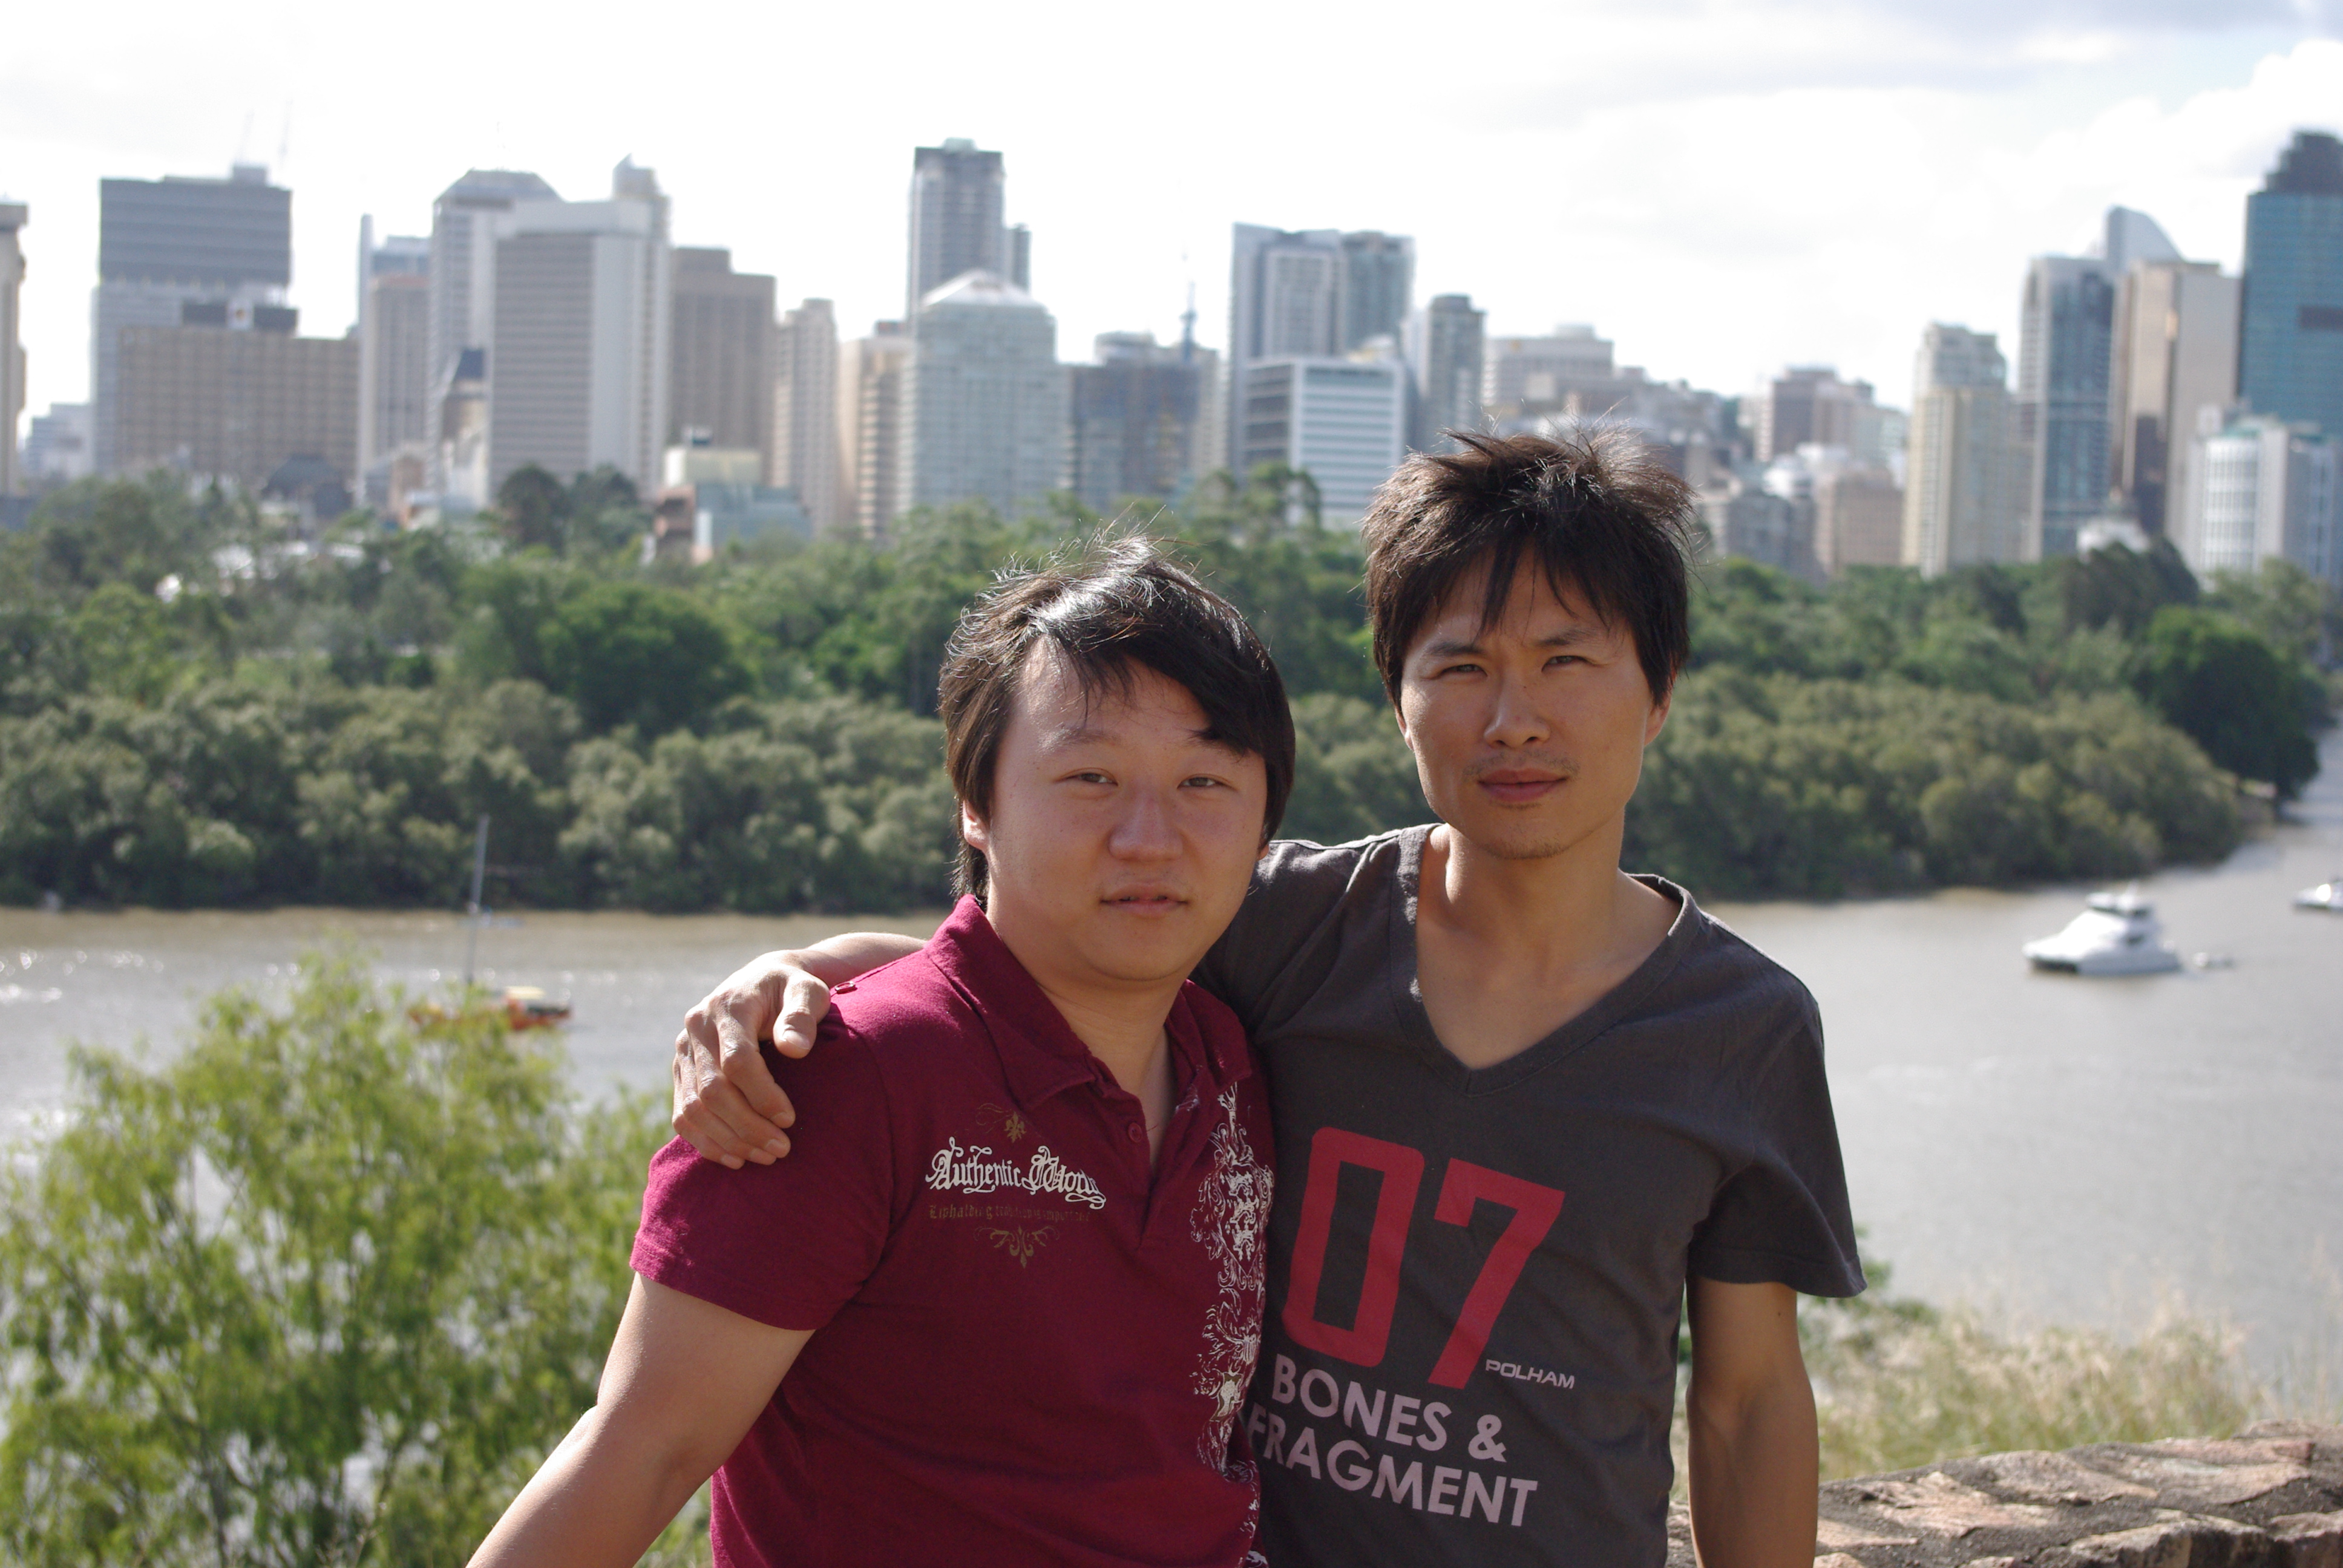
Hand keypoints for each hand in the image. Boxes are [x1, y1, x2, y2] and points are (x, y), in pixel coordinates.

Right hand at [670, 951, 830, 1168]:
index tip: (789, 1119)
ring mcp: (683, 1051)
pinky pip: (682, 1115)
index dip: (762, 1094)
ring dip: (728, 1140)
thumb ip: (802, 1015)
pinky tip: (736, 1158)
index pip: (737, 1060)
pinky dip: (706, 1142)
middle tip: (782, 1149)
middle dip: (747, 1126)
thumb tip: (795, 1049)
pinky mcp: (680, 1071)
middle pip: (712, 1090)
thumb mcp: (807, 991)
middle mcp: (696, 1028)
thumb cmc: (792, 991)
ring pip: (693, 1108)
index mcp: (728, 1006)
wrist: (762, 983)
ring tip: (766, 1157)